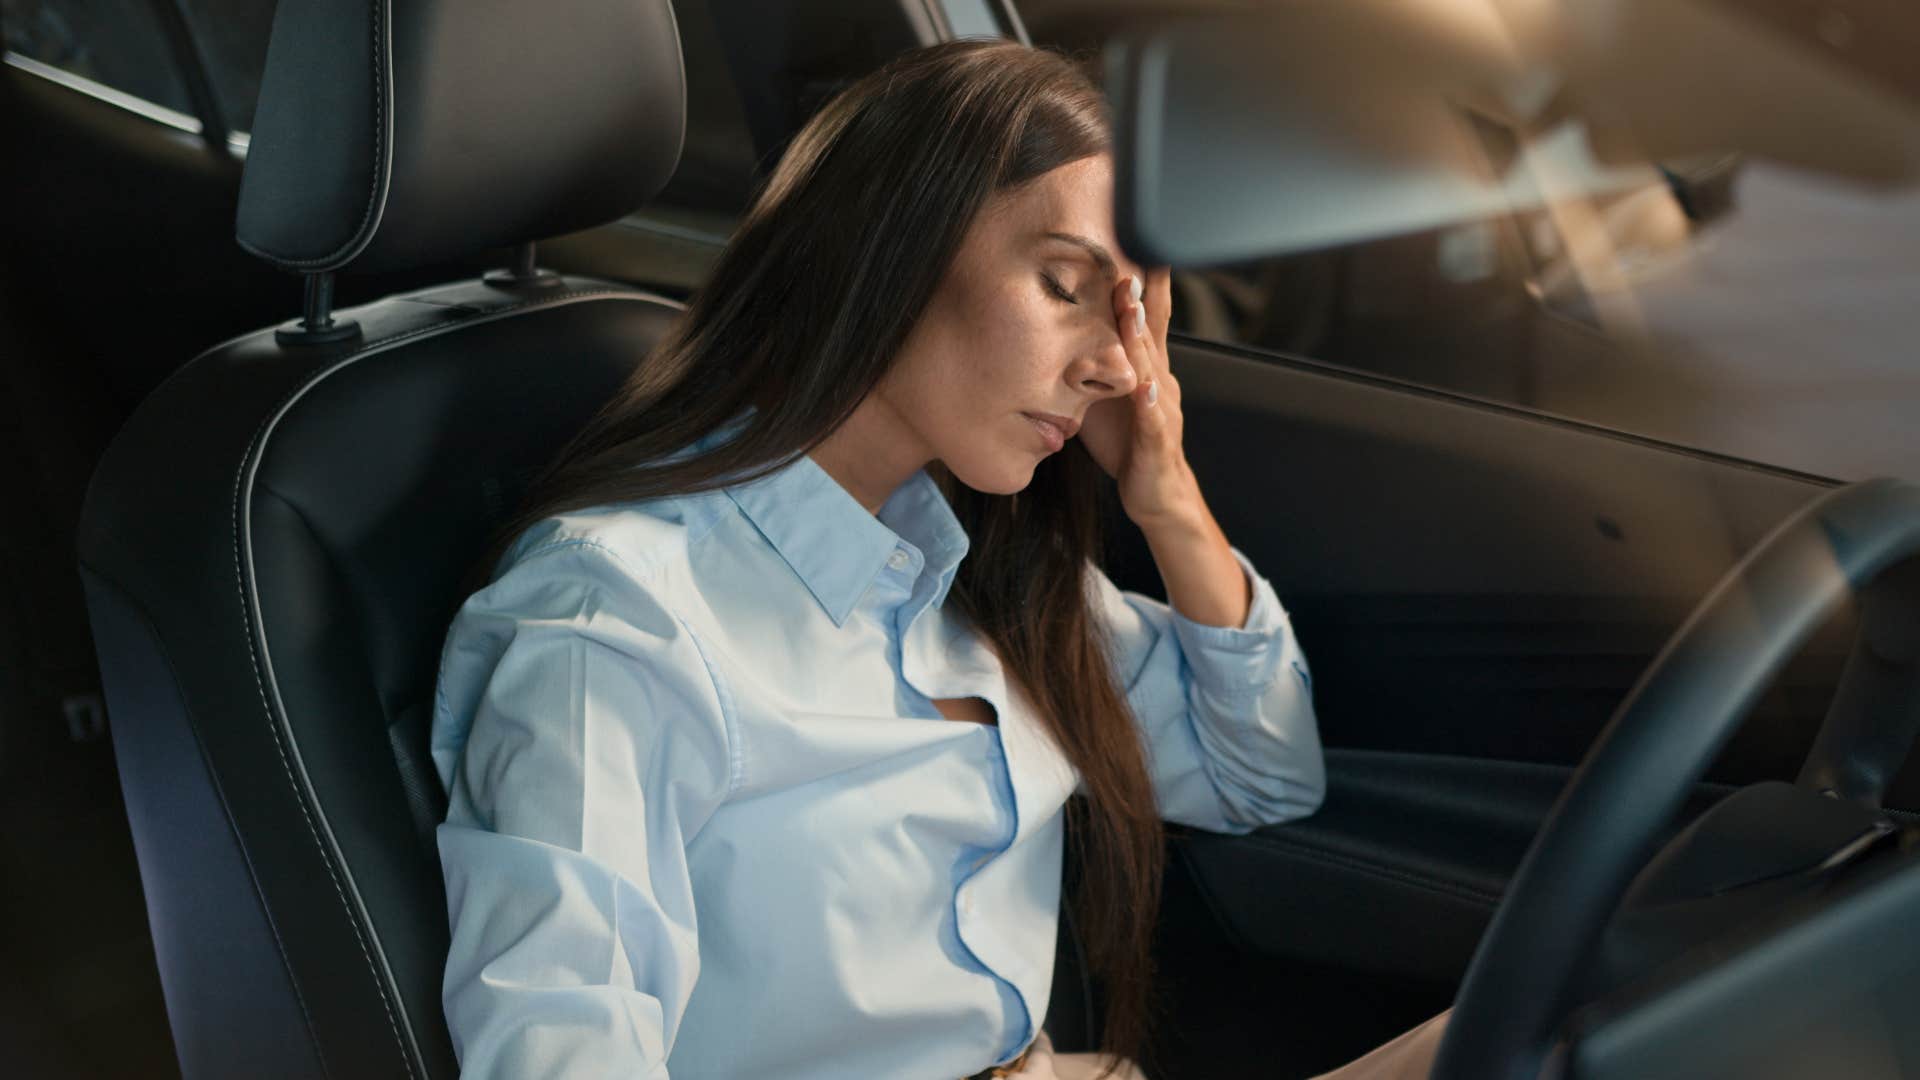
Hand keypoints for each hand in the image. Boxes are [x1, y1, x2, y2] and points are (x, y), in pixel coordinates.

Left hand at [1077, 266, 1197, 527]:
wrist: (1158, 491)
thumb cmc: (1128, 440)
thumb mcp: (1103, 392)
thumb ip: (1088, 361)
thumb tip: (1050, 330)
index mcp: (1147, 366)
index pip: (1146, 315)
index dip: (1142, 281)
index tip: (1133, 242)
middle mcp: (1159, 379)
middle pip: (1153, 329)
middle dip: (1142, 293)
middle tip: (1132, 256)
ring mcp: (1161, 408)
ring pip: (1151, 366)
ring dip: (1142, 336)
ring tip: (1132, 308)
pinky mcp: (1157, 439)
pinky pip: (1152, 417)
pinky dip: (1148, 401)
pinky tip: (1143, 387)